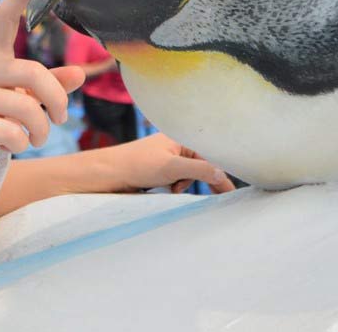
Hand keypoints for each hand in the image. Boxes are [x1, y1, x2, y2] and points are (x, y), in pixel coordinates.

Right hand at [0, 0, 85, 187]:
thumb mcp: (17, 101)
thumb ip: (46, 87)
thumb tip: (79, 75)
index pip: (4, 20)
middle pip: (34, 72)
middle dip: (56, 99)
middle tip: (61, 117)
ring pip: (27, 106)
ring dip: (41, 128)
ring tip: (37, 137)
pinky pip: (12, 131)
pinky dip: (22, 142)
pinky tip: (14, 144)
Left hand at [110, 133, 234, 193]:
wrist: (106, 175)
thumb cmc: (137, 165)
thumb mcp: (172, 167)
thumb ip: (199, 170)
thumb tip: (222, 175)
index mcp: (180, 139)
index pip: (209, 156)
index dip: (221, 174)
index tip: (232, 193)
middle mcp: (174, 147)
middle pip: (200, 166)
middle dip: (201, 180)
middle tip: (219, 199)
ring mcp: (165, 160)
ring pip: (187, 177)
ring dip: (183, 186)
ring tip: (171, 189)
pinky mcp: (157, 173)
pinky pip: (175, 182)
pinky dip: (174, 189)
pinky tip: (165, 191)